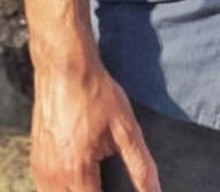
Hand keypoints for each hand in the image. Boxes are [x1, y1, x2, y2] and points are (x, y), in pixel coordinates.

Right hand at [29, 61, 159, 191]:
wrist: (65, 70)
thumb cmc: (96, 95)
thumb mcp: (126, 128)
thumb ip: (139, 164)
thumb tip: (154, 191)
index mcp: (76, 172)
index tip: (121, 189)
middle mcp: (52, 177)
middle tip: (110, 181)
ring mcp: (40, 171)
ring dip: (78, 191)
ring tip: (97, 177)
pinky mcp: (35, 162)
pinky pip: (47, 188)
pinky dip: (64, 187)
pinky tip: (81, 174)